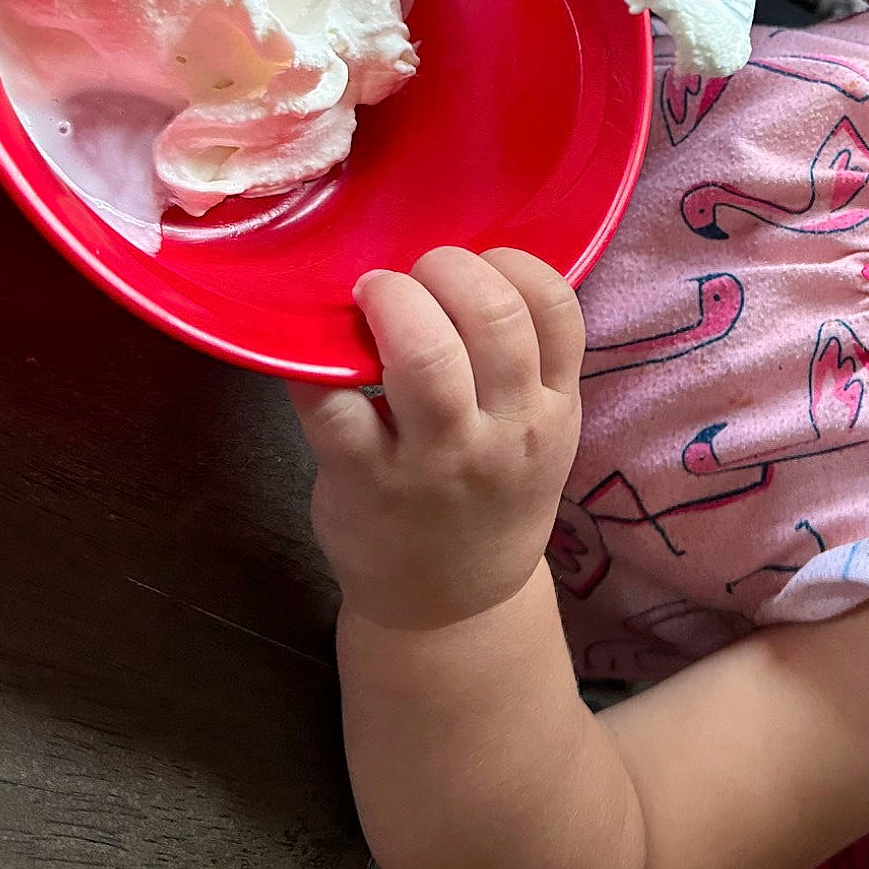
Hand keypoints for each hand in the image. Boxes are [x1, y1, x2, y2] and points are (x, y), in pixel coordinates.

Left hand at [287, 248, 583, 632]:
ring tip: (372, 294)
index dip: (512, 263)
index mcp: (554, 408)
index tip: (478, 264)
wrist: (451, 604)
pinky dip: (311, 362)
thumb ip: (525, 362)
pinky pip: (331, 401)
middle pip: (492, 316)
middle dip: (444, 268)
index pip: (556, 308)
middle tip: (412, 276)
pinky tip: (313, 351)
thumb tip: (467, 266)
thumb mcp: (541, 433)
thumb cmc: (491, 495)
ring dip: (391, 299)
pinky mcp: (364, 479)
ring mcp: (435, 459)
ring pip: (423, 354)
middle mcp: (505, 430)